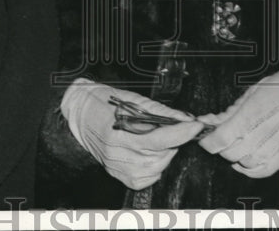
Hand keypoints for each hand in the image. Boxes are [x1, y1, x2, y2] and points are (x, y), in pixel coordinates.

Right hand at [61, 78, 204, 189]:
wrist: (82, 115)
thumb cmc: (106, 103)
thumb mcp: (134, 100)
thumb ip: (162, 112)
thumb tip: (185, 118)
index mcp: (121, 132)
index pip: (160, 138)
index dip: (181, 132)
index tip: (196, 126)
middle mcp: (119, 154)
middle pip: (162, 154)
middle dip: (173, 140)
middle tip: (167, 127)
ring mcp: (119, 168)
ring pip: (158, 167)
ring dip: (164, 153)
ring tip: (154, 138)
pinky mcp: (120, 176)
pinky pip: (148, 178)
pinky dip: (155, 166)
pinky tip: (147, 153)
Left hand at [196, 49, 278, 177]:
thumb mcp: (253, 91)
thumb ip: (231, 111)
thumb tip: (211, 122)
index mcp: (252, 113)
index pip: (221, 138)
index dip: (208, 141)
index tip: (205, 138)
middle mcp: (264, 132)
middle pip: (231, 152)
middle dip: (221, 146)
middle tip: (220, 138)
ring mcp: (277, 146)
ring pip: (245, 163)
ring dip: (235, 157)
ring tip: (234, 146)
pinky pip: (263, 171)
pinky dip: (250, 170)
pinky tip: (245, 162)